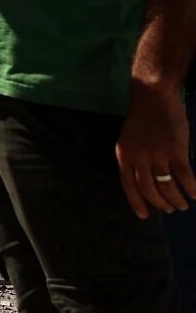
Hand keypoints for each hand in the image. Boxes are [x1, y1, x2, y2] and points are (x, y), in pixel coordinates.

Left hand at [115, 82, 195, 217]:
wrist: (153, 96)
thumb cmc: (143, 116)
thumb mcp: (130, 139)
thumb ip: (135, 157)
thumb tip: (145, 178)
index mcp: (124, 154)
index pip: (128, 185)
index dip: (136, 202)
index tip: (144, 216)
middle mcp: (138, 158)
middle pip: (149, 189)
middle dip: (160, 203)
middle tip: (169, 209)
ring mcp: (157, 155)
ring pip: (167, 186)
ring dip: (176, 199)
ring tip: (182, 205)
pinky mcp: (176, 151)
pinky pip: (184, 176)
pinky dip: (191, 187)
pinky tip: (195, 193)